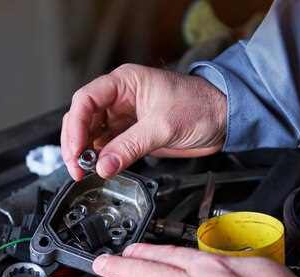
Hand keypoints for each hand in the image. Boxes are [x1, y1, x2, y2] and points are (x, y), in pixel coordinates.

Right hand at [61, 64, 226, 179]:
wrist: (224, 120)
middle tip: (76, 167)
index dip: (76, 127)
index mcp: (125, 83)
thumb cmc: (201, 107)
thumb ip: (130, 147)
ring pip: (92, 133)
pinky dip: (100, 158)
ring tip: (85, 171)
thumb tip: (103, 166)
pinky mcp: (132, 133)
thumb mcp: (162, 127)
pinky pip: (108, 145)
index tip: (76, 151)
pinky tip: (99, 168)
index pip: (86, 100)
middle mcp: (120, 98)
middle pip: (84, 118)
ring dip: (86, 153)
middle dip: (76, 143)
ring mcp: (125, 116)